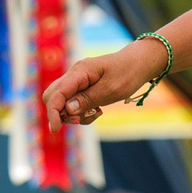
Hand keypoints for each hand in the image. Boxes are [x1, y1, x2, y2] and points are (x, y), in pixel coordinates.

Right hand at [43, 38, 167, 125]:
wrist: (139, 63)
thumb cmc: (128, 74)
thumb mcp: (111, 90)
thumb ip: (88, 100)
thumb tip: (67, 110)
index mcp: (80, 72)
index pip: (56, 94)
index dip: (53, 113)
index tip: (56, 129)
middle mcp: (74, 74)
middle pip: (52, 96)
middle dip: (60, 113)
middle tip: (81, 120)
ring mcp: (77, 79)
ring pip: (61, 101)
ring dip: (73, 113)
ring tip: (96, 114)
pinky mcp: (82, 85)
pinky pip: (72, 101)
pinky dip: (80, 111)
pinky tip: (96, 111)